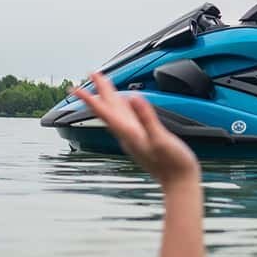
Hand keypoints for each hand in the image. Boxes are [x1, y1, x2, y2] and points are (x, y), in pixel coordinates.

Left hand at [73, 73, 200, 187]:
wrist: (180, 182)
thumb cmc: (173, 164)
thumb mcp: (160, 138)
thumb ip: (146, 118)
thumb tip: (133, 98)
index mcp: (129, 133)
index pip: (104, 112)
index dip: (89, 99)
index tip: (76, 88)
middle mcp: (128, 134)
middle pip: (109, 109)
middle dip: (100, 90)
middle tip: (92, 73)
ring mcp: (135, 137)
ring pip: (118, 113)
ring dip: (110, 98)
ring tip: (104, 85)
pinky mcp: (143, 138)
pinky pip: (128, 118)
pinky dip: (124, 107)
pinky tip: (126, 104)